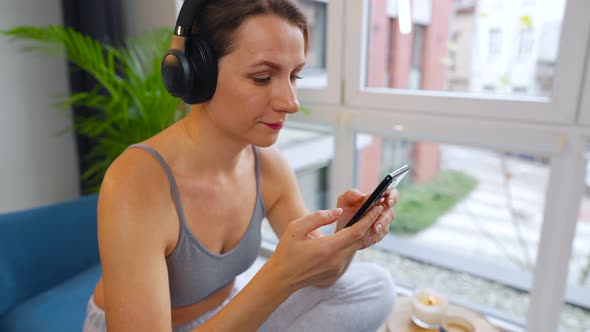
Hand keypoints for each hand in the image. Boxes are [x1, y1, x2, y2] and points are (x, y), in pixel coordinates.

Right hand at [266, 204, 383, 291]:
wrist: (282, 278)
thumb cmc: (286, 251)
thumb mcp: (296, 228)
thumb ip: (319, 217)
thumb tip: (339, 211)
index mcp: (327, 248)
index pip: (356, 232)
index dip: (368, 219)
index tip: (377, 207)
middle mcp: (336, 260)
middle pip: (360, 240)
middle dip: (369, 223)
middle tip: (374, 209)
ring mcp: (337, 269)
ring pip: (356, 248)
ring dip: (362, 234)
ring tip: (365, 219)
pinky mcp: (336, 273)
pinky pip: (349, 255)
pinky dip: (353, 244)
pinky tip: (351, 234)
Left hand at [335, 188, 398, 248]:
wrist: (339, 229)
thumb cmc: (343, 211)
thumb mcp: (344, 200)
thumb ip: (353, 194)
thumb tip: (364, 196)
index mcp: (377, 197)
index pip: (391, 193)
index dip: (393, 197)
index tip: (388, 202)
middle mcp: (382, 209)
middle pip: (390, 212)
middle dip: (384, 218)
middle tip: (377, 222)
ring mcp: (382, 222)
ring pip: (386, 224)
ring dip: (380, 227)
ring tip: (373, 230)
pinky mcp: (379, 233)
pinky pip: (380, 235)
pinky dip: (374, 236)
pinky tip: (368, 237)